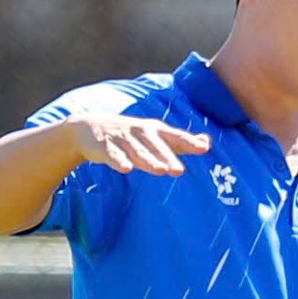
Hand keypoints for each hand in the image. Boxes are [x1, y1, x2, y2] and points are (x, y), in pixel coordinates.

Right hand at [67, 113, 209, 176]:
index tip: (204, 148)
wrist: (90, 128)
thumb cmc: (131, 136)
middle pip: (156, 146)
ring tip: (161, 170)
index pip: (175, 137)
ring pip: (137, 151)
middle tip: (179, 170)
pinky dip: (119, 160)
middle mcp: (140, 133)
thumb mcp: (156, 135)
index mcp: (155, 131)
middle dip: (168, 156)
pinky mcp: (105, 147)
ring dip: (149, 160)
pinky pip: (113, 155)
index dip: (189, 142)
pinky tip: (125, 169)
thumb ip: (180, 141)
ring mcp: (122, 139)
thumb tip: (207, 143)